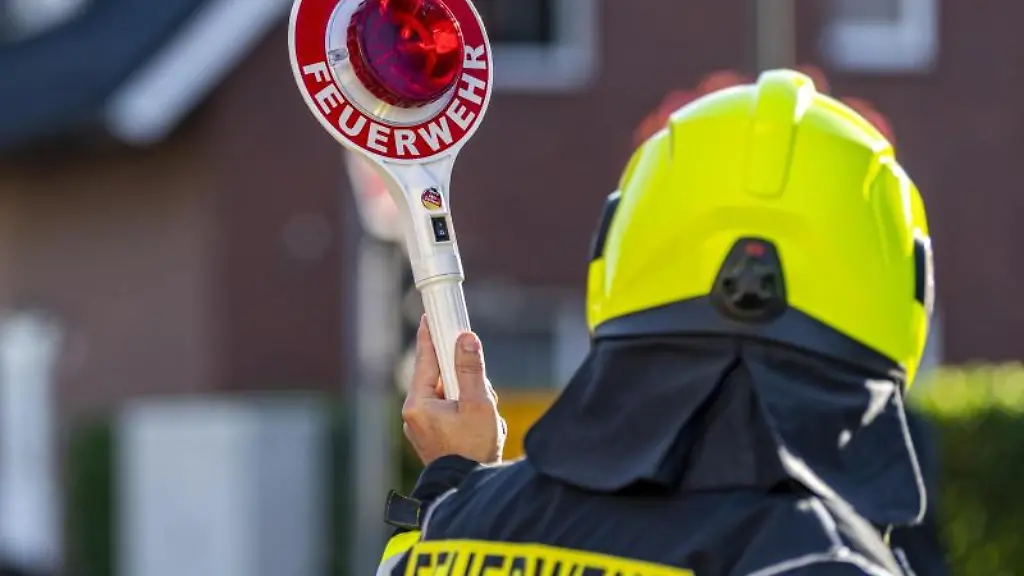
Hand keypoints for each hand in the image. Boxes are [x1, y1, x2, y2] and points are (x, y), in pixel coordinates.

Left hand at [402, 315, 505, 465]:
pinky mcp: (430, 438)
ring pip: (447, 395)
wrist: (468, 490)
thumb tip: (466, 338)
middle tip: (481, 389)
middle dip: (464, 379)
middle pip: (439, 378)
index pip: (425, 359)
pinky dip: (466, 412)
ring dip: (469, 397)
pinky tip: (481, 427)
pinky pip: (448, 412)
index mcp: (418, 403)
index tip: (430, 315)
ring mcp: (420, 427)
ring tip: (486, 417)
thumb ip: (471, 369)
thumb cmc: (472, 450)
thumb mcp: (478, 404)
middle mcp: (413, 414)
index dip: (430, 335)